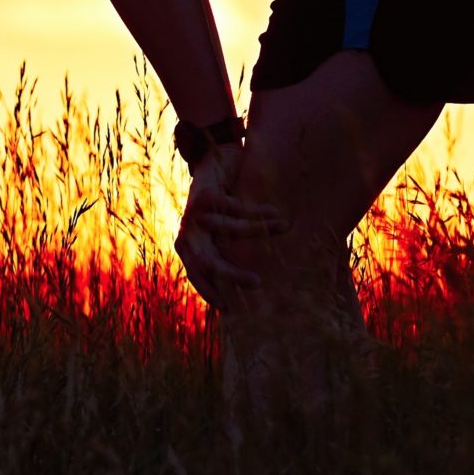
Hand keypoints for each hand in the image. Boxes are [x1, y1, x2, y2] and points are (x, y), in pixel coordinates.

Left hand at [173, 140, 288, 310]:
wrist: (208, 165)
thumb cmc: (218, 207)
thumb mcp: (216, 234)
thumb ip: (225, 252)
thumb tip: (252, 285)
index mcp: (188, 247)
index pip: (196, 275)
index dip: (210, 292)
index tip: (229, 309)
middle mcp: (187, 233)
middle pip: (207, 261)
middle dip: (232, 275)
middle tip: (258, 283)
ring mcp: (195, 214)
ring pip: (230, 230)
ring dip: (261, 229)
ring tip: (285, 226)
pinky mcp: (206, 196)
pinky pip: (237, 210)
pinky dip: (259, 212)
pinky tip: (275, 212)